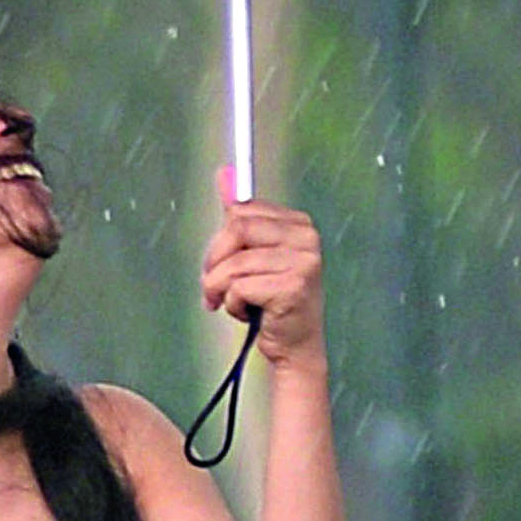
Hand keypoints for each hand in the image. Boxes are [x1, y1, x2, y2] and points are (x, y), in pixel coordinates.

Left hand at [201, 197, 326, 368]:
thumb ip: (238, 214)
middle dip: (215, 263)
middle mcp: (306, 238)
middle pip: (235, 229)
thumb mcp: (252, 254)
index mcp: (298, 223)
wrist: (294, 347)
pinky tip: (248, 314)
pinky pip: (239, 287)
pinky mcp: (293, 288)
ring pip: (233, 264)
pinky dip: (233, 305)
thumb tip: (223, 174)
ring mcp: (303, 262)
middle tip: (214, 288)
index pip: (241, 212)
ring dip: (220, 289)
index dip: (221, 241)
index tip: (219, 263)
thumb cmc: (270, 300)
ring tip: (231, 303)